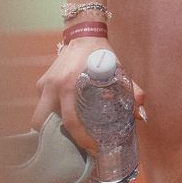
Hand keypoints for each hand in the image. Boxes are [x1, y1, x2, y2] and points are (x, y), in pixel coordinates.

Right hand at [30, 38, 145, 150]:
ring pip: (39, 117)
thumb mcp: (119, 70)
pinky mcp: (40, 84)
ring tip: (69, 135)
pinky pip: (42, 106)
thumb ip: (133, 91)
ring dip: (51, 128)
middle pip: (43, 124)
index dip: (81, 138)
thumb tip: (142, 116)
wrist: (84, 34)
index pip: (71, 120)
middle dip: (56, 139)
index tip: (93, 147)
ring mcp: (43, 85)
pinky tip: (64, 118)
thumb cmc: (102, 54)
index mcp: (70, 84)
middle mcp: (52, 86)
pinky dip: (51, 115)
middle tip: (74, 145)